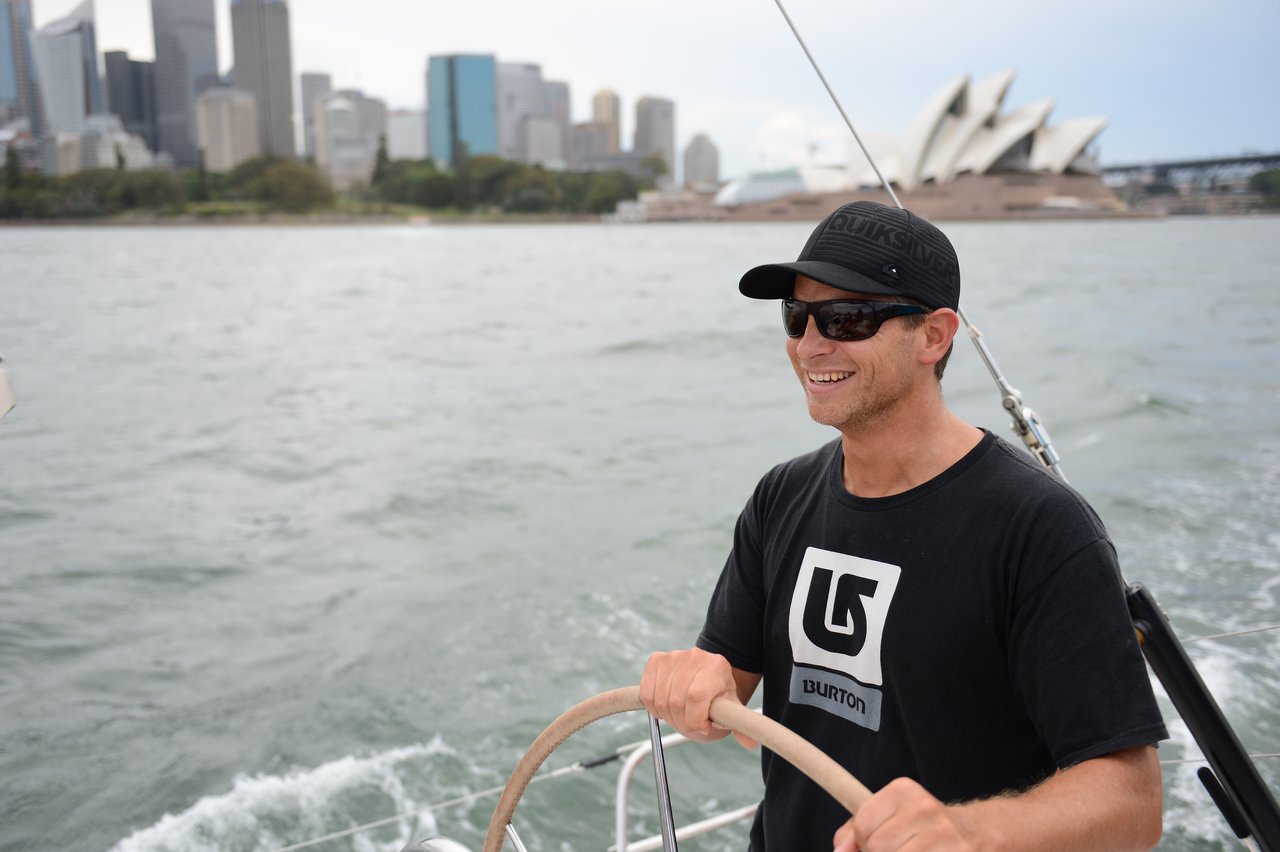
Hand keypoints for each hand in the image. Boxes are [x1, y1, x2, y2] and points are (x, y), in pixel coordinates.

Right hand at [640, 648, 755, 745]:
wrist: (707, 675)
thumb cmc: (718, 696)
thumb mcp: (731, 710)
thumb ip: (741, 727)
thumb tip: (750, 744)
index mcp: (717, 667)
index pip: (696, 697)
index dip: (696, 720)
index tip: (704, 727)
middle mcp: (694, 657)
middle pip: (676, 701)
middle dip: (683, 722)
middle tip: (692, 725)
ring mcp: (673, 657)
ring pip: (660, 700)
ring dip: (668, 717)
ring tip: (681, 715)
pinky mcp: (656, 661)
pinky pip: (647, 693)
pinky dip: (654, 707)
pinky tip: (667, 707)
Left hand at [833, 778, 982, 851]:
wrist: (982, 833)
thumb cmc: (927, 828)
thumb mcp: (892, 815)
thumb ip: (856, 830)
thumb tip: (841, 850)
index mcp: (904, 792)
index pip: (862, 826)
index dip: (863, 844)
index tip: (875, 844)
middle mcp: (925, 809)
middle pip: (878, 847)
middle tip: (900, 850)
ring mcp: (946, 835)